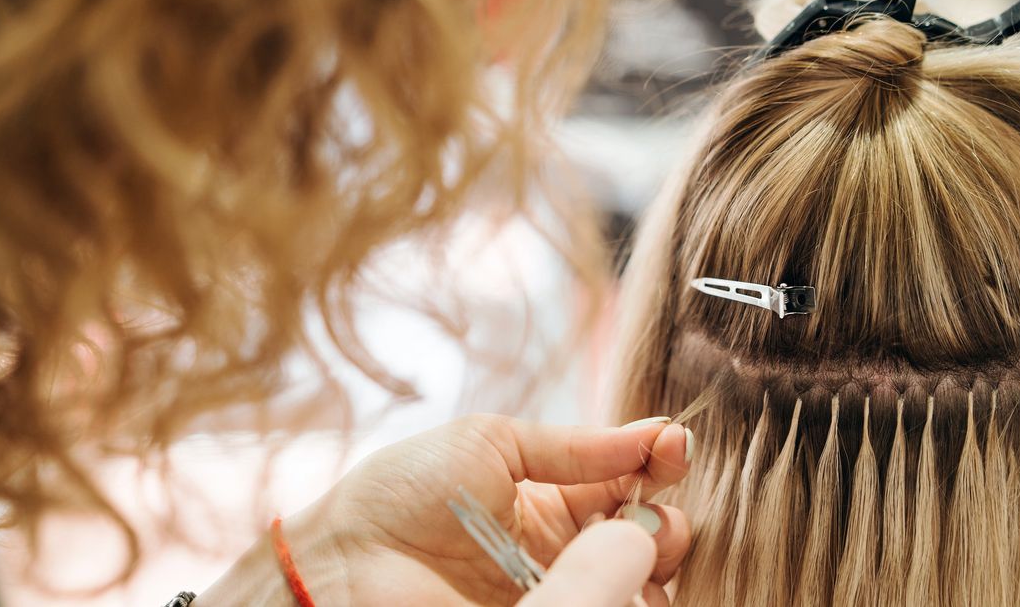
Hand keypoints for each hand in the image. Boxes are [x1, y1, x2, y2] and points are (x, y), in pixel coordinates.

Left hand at [196, 414, 692, 605]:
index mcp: (554, 498)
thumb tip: (658, 430)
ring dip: (654, 556)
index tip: (672, 448)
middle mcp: (565, 548)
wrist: (347, 559)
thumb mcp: (494, 444)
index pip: (628, 481)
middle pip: (645, 537)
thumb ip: (578, 446)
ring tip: (645, 539)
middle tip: (656, 510)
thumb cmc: (406, 491)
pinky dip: (627, 591)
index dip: (657, 464)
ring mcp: (557, 591)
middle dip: (666, 520)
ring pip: (636, 581)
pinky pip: (599, 604)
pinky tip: (628, 573)